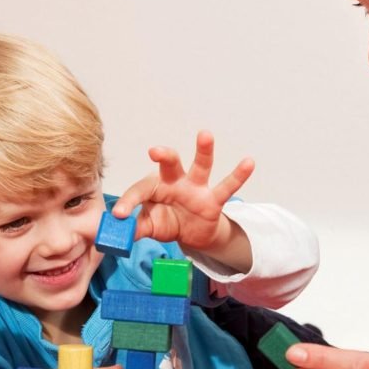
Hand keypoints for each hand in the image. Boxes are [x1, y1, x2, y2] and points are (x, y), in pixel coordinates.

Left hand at [112, 130, 254, 253]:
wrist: (192, 234)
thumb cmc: (167, 222)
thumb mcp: (149, 227)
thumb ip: (136, 228)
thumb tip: (119, 233)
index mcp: (155, 187)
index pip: (140, 191)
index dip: (129, 202)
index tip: (120, 215)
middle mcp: (175, 181)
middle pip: (170, 164)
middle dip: (164, 156)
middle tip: (155, 150)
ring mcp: (196, 188)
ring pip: (200, 166)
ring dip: (203, 151)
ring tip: (205, 135)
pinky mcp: (213, 199)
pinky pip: (227, 187)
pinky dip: (239, 175)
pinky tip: (249, 162)